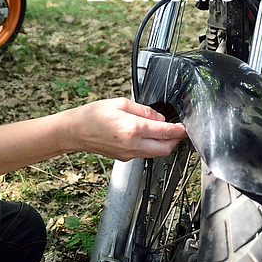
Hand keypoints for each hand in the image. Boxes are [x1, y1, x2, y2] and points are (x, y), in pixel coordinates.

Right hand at [66, 98, 186, 160]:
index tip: (186, 127)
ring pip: (156, 154)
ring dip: (164, 144)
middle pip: (165, 148)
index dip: (179, 130)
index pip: (165, 132)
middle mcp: (133, 144)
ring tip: (164, 132)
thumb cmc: (94, 115)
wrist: (76, 131)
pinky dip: (152, 147)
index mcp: (133, 128)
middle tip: (178, 130)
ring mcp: (129, 154)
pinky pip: (145, 155)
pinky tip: (148, 137)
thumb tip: (158, 117)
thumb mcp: (121, 103)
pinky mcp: (124, 158)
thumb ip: (143, 110)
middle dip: (175, 140)